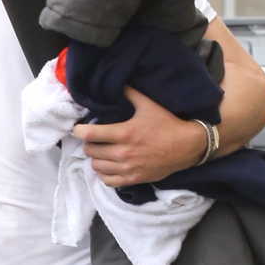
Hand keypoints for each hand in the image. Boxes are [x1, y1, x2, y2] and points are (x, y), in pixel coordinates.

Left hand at [73, 87, 207, 186]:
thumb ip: (130, 94)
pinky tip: (107, 166)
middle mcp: (123, 153)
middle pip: (90, 151)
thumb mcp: (149, 105)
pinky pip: (108, 181)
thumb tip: (118, 83)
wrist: (187, 147)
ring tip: (100, 152)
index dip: (78, 131)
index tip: (77, 129)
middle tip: (93, 139)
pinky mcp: (133, 179)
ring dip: (95, 158)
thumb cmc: (167, 124)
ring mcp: (128, 168)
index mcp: (124, 133)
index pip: (90, 135)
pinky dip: (104, 174)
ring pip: (97, 167)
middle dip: (88, 144)